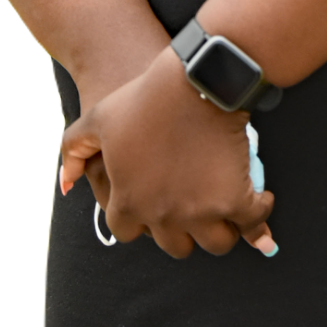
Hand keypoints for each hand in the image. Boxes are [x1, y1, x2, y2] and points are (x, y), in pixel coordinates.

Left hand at [58, 48, 277, 258]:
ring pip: (215, 243)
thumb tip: (66, 186)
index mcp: (129, 202)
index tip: (154, 204)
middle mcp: (164, 216)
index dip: (140, 218)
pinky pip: (252, 223)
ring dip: (221, 232)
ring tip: (226, 213)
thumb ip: (74, 152)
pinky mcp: (236, 200)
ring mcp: (202, 211)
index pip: (128, 231)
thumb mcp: (97, 119)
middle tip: (192, 210)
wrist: (193, 80)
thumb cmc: (143, 97)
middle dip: (183, 231)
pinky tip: (261, 204)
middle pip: (175, 245)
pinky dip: (259, 220)